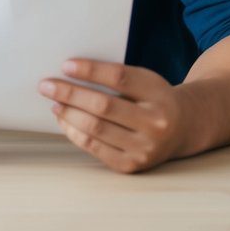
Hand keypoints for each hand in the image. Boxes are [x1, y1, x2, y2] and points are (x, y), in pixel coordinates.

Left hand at [39, 59, 186, 173]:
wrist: (183, 128)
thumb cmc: (153, 98)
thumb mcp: (145, 80)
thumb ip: (115, 76)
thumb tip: (69, 72)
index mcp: (158, 93)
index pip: (119, 77)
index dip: (90, 70)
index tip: (65, 65)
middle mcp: (155, 122)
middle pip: (103, 105)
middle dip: (69, 93)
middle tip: (46, 85)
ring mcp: (145, 147)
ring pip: (96, 128)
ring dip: (68, 114)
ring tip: (54, 102)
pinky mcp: (132, 165)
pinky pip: (95, 147)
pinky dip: (74, 132)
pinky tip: (64, 121)